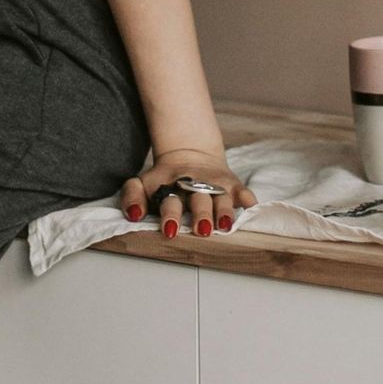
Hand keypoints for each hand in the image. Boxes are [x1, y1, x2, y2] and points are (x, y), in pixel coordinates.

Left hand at [122, 146, 256, 239]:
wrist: (189, 153)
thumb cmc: (164, 179)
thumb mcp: (142, 183)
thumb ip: (132, 197)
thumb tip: (133, 215)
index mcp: (171, 187)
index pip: (169, 200)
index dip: (169, 214)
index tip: (170, 229)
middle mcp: (194, 186)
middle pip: (199, 200)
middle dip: (200, 215)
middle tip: (201, 230)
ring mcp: (215, 185)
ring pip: (221, 199)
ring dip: (224, 211)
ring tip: (225, 225)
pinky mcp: (232, 184)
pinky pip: (243, 191)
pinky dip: (247, 199)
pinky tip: (250, 206)